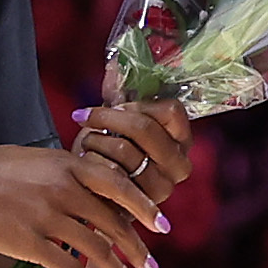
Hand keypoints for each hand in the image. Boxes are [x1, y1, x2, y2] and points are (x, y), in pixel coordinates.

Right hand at [0, 140, 161, 267]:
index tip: (161, 226)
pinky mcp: (26, 241)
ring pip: (97, 248)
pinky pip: (68, 266)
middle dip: (137, 249)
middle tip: (151, 266)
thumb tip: (85, 183)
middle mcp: (62, 188)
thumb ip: (60, 170)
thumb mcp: (28, 158)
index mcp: (64, 164)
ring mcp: (45, 216)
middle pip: (114, 222)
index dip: (144, 208)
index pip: (119, 186)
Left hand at [69, 99, 190, 208]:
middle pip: (144, 129)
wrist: (89, 184)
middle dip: (108, 119)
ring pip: (125, 150)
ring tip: (87, 143)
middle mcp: (179, 164)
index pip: (171, 110)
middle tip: (87, 118)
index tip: (112, 104)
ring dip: (96, 141)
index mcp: (182, 138)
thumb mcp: (114, 116)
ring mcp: (163, 187)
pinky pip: (110, 175)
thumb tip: (115, 63)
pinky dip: (92, 163)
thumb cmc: (106, 145)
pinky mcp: (140, 204)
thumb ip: (118, 90)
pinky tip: (86, 162)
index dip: (136, 104)